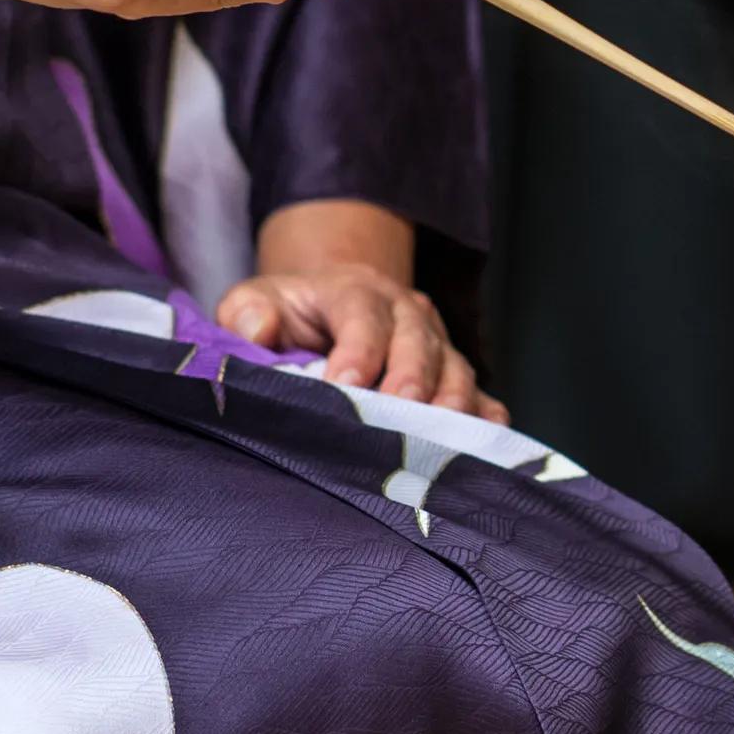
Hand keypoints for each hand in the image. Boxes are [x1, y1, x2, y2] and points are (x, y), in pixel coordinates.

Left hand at [217, 264, 507, 423]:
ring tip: (441, 436)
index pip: (363, 315)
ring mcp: (437, 343)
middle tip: (400, 410)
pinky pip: (481, 394)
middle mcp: (407, 312)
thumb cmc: (290, 313)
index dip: (358, 349)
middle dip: (412, 378)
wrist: (334, 303)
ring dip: (451, 402)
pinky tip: (487, 442)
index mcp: (356, 291)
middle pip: (419, 342)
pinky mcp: (453, 374)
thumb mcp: (256, 300)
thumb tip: (258, 333)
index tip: (344, 386)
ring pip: (455, 368)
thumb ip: (247, 311)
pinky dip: (486, 417)